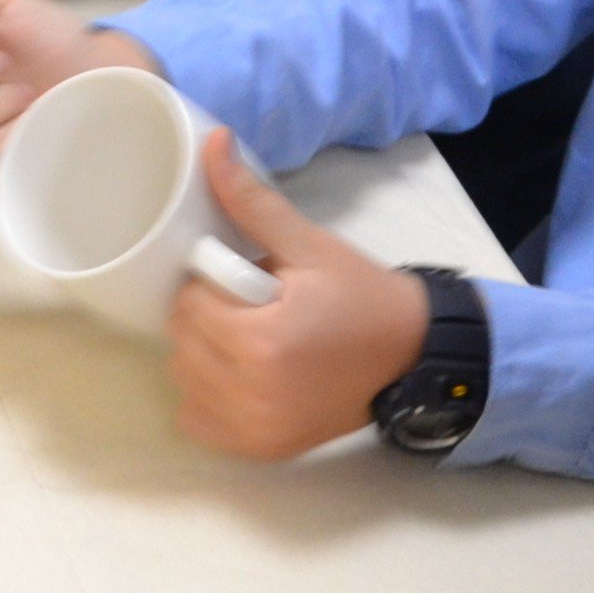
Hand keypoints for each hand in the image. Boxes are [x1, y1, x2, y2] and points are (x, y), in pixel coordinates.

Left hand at [167, 129, 431, 457]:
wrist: (411, 355)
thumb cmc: (361, 296)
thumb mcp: (309, 246)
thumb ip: (252, 202)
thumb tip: (213, 142)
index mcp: (262, 342)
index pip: (188, 305)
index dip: (208, 285)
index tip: (241, 281)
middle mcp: (253, 394)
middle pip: (181, 344)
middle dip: (205, 318)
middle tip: (247, 307)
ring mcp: (256, 429)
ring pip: (184, 381)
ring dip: (202, 357)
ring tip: (246, 340)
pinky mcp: (262, 450)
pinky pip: (197, 423)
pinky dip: (208, 399)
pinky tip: (240, 377)